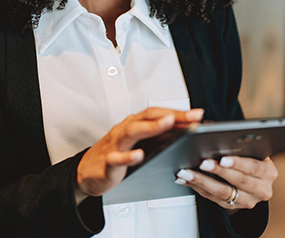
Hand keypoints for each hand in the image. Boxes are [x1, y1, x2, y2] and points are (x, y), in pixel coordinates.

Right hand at [76, 107, 203, 202]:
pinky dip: (128, 157)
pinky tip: (139, 156)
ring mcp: (115, 145)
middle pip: (148, 117)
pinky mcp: (108, 162)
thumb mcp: (139, 144)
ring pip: (132, 132)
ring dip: (151, 127)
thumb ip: (158, 137)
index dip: (178, 112)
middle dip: (172, 115)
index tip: (198, 114)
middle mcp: (125, 130)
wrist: (86, 173)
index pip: (158, 113)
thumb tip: (185, 133)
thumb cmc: (115, 155)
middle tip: (192, 116)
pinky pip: (116, 158)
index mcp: (134, 124)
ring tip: (169, 123)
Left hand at [174, 156, 276, 209]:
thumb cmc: (251, 157)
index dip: (238, 163)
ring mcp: (248, 201)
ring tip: (187, 172)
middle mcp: (261, 190)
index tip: (223, 158)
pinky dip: (198, 188)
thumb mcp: (253, 151)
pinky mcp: (234, 207)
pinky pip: (213, 198)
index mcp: (268, 172)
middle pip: (237, 181)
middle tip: (202, 163)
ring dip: (202, 181)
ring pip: (222, 193)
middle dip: (217, 171)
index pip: (253, 168)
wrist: (255, 178)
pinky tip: (186, 180)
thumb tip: (218, 135)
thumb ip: (242, 146)